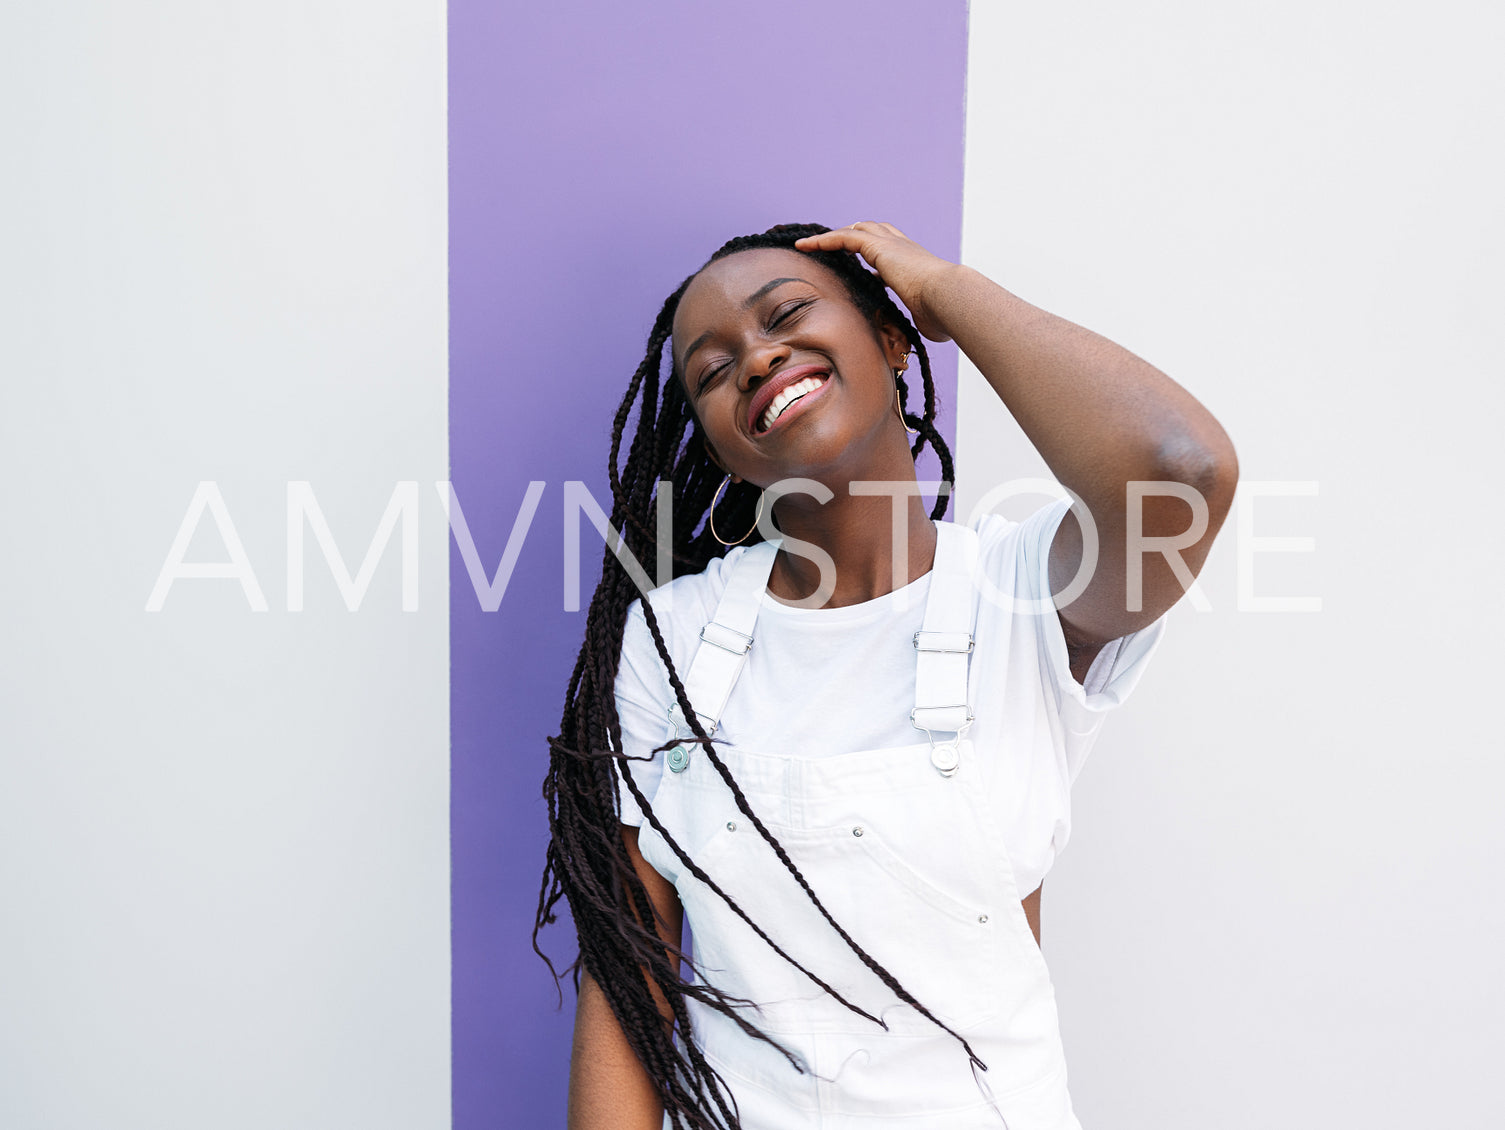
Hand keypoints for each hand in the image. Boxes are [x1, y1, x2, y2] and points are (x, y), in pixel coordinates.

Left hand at [794, 221, 956, 341]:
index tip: (859, 267)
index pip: (890, 252)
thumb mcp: (927, 320)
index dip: (873, 255)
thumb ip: (919, 325)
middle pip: (872, 231)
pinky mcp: (880, 248)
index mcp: (915, 263)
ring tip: (808, 245)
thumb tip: (917, 343)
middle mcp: (904, 248)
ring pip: (856, 230)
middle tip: (829, 246)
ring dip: (831, 236)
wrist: (949, 298)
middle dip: (850, 236)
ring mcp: (892, 245)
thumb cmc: (944, 314)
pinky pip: (844, 238)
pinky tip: (805, 246)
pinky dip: (824, 240)